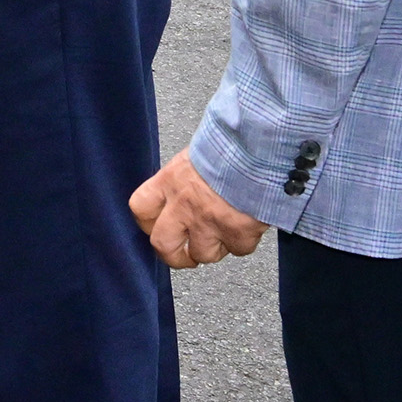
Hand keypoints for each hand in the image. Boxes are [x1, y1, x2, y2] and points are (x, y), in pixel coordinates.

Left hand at [130, 149, 267, 268]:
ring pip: (202, 254)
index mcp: (170, 181)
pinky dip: (243, 242)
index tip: (157, 225)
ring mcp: (209, 223)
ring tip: (223, 232)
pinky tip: (247, 224)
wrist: (260, 149)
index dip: (148, 222)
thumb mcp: (195, 157)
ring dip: (214, 248)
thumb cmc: (230, 145)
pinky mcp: (237, 234)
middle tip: (184, 254)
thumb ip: (184, 180)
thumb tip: (183, 193)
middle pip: (162, 245)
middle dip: (173, 255)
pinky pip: (238, 250)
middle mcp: (184, 205)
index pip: (140, 209)